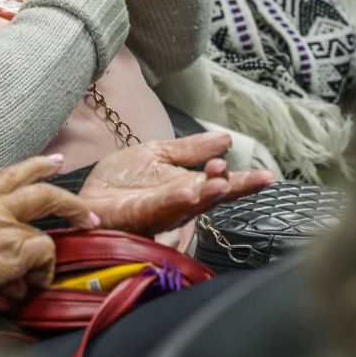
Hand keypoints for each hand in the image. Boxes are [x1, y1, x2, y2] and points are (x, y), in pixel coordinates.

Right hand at [0, 155, 97, 297]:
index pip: (10, 175)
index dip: (35, 166)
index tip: (54, 161)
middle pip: (42, 193)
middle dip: (69, 203)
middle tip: (87, 213)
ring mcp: (8, 224)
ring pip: (43, 237)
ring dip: (40, 261)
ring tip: (29, 280)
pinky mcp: (18, 245)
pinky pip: (44, 257)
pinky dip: (41, 273)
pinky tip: (25, 285)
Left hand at [78, 133, 274, 235]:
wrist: (88, 193)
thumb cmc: (122, 180)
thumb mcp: (157, 153)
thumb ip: (190, 149)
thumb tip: (226, 140)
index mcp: (187, 187)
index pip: (220, 184)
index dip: (242, 182)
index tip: (267, 177)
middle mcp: (178, 204)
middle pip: (209, 197)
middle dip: (226, 187)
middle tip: (241, 176)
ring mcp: (158, 213)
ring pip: (187, 206)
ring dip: (205, 195)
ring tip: (221, 183)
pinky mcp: (135, 216)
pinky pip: (156, 210)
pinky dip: (172, 203)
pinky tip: (186, 194)